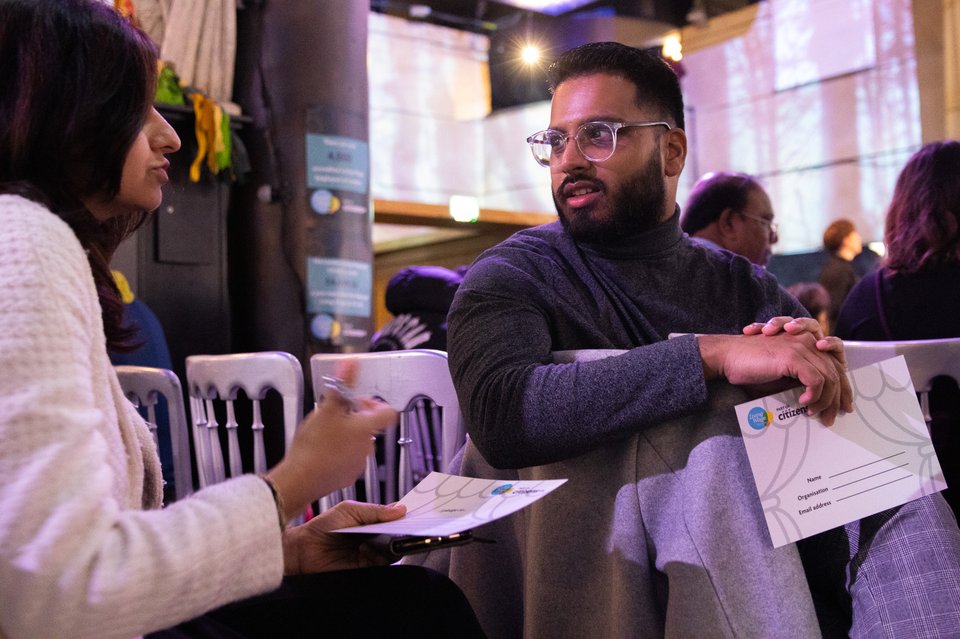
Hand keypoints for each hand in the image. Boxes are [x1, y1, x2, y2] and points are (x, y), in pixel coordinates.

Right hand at [267, 360, 397, 520]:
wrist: (300, 479)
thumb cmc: (314, 444)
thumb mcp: (326, 408)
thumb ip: (342, 385)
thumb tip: (351, 363)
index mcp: (367, 428)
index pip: (388, 413)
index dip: (375, 404)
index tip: (357, 403)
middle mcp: (368, 447)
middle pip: (369, 426)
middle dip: (353, 418)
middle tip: (333, 415)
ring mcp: (358, 464)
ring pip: (357, 443)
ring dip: (345, 436)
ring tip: (324, 434)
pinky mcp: (347, 477)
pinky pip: (347, 460)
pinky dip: (338, 453)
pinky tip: (321, 451)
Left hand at [283, 501, 406, 573]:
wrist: (303, 549)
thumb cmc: (324, 526)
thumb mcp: (350, 510)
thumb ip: (375, 510)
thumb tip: (401, 509)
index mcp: (372, 521)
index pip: (395, 519)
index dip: (407, 516)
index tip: (421, 511)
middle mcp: (374, 537)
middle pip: (398, 534)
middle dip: (408, 529)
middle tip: (418, 524)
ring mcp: (372, 553)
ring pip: (394, 549)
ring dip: (398, 542)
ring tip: (401, 534)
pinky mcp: (366, 568)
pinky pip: (383, 562)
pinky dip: (386, 555)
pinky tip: (380, 546)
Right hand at [742, 316, 852, 417]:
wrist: (726, 357)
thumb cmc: (748, 366)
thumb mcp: (780, 373)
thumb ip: (799, 380)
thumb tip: (815, 401)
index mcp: (806, 342)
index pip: (834, 364)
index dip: (842, 387)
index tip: (842, 406)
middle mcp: (807, 340)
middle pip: (836, 371)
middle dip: (837, 398)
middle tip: (831, 418)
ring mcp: (801, 346)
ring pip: (829, 377)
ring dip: (824, 400)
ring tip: (814, 413)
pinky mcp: (793, 356)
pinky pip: (816, 380)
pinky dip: (814, 395)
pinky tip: (803, 402)